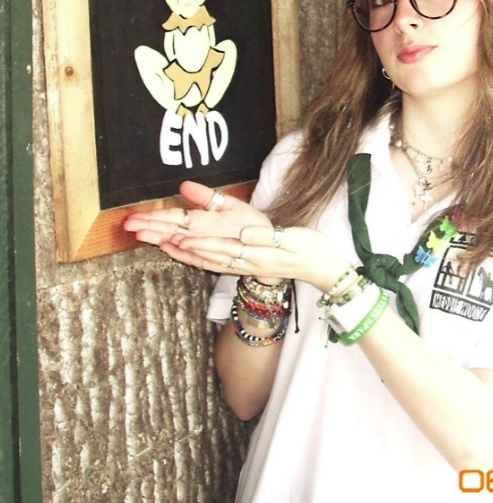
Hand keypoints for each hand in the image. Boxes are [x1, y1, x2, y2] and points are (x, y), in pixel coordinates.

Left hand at [124, 181, 350, 289]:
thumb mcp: (294, 240)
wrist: (324, 267)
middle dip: (183, 248)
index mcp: (257, 253)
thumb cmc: (311, 250)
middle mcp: (248, 261)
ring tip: (164, 245)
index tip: (177, 239)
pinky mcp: (249, 264)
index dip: (199, 244)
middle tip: (157, 239)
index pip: (222, 248)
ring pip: (210, 260)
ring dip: (187, 254)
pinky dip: (201, 260)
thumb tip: (243, 234)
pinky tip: (190, 255)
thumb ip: (267, 238)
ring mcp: (248, 265)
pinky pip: (219, 264)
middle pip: (208, 255)